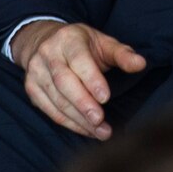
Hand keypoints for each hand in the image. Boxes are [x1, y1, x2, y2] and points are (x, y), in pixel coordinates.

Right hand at [10, 21, 147, 139]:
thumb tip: (141, 64)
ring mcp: (36, 72)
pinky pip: (50, 110)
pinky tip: (87, 130)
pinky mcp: (31, 89)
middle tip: (101, 121)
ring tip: (101, 132)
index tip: (105, 98)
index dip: (91, 79)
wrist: (42, 41)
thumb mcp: (102, 42)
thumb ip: (122, 54)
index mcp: (68, 39)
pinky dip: (69, 123)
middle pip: (64, 82)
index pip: (78, 60)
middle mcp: (48, 54)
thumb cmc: (81, 45)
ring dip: (79, 119)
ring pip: (57, 100)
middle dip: (83, 104)